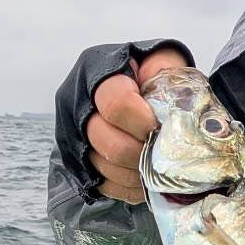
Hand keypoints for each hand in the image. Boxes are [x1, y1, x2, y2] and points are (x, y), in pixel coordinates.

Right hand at [87, 46, 188, 201]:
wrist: (134, 84)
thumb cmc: (149, 73)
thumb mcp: (159, 58)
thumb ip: (164, 69)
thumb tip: (170, 100)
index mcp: (96, 74)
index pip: (116, 105)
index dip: (143, 123)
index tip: (160, 127)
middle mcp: (77, 105)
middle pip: (110, 143)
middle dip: (142, 152)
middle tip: (161, 151)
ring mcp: (74, 135)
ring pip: (106, 167)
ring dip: (137, 171)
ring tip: (156, 164)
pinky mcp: (78, 162)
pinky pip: (104, 184)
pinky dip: (128, 185)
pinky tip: (144, 175)